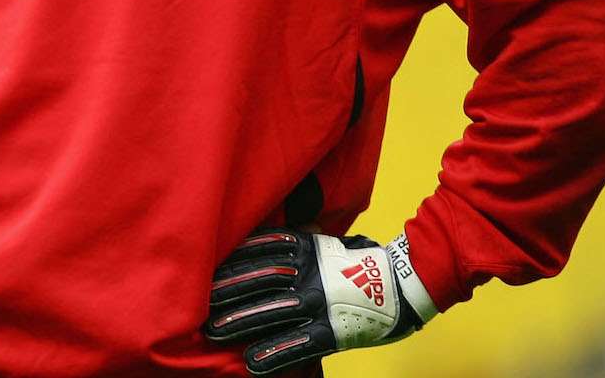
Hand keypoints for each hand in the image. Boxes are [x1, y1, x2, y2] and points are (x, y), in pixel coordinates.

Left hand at [204, 230, 436, 374]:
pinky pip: (299, 343)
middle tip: (199, 302)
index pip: (261, 249)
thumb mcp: (324, 243)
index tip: (204, 268)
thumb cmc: (357, 265)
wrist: (406, 284)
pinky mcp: (333, 330)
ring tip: (214, 331)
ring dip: (242, 320)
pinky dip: (275, 353)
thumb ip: (294, 243)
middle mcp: (310, 272)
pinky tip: (252, 363)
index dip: (232, 260)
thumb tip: (260, 241)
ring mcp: (322, 302)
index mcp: (306, 248)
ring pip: (275, 310)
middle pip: (262, 278)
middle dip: (228, 290)